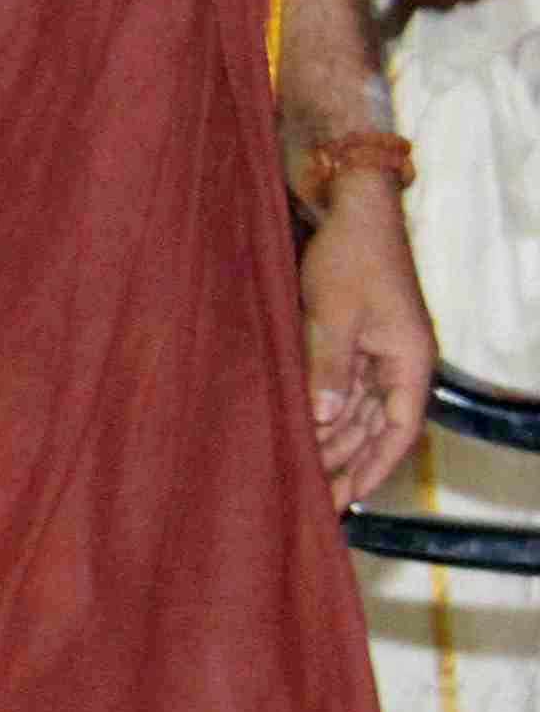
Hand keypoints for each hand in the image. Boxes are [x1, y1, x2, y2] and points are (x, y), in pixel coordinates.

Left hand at [300, 183, 433, 505]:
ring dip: (334, 443)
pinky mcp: (356, 342)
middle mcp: (399, 363)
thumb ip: (329, 367)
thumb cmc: (351, 257)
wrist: (354, 211)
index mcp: (409, 361)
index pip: (398, 430)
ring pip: (359, 413)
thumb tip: (324, 419)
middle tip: (312, 500)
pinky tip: (302, 432)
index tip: (345, 498)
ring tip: (302, 475)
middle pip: (377, 429)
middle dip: (348, 465)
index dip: (373, 468)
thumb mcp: (335, 314)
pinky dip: (326, 413)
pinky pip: (344, 390)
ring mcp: (379, 353)